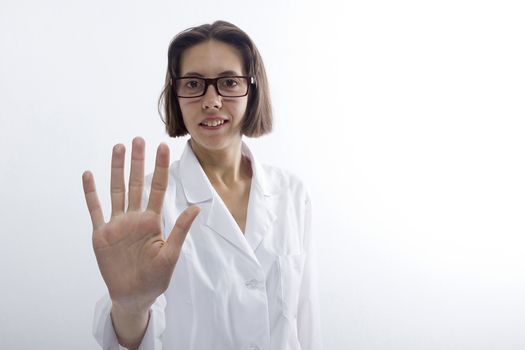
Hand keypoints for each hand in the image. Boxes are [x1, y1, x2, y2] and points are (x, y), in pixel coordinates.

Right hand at [82, 137, 199, 312]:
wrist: (134, 295)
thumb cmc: (155, 278)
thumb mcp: (171, 254)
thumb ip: (179, 230)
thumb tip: (197, 208)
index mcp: (152, 221)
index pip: (157, 188)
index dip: (160, 168)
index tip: (163, 147)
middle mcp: (134, 218)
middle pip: (136, 183)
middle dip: (137, 162)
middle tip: (138, 139)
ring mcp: (117, 224)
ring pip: (116, 190)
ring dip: (117, 170)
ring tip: (118, 148)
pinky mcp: (101, 234)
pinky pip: (95, 210)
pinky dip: (91, 193)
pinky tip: (89, 175)